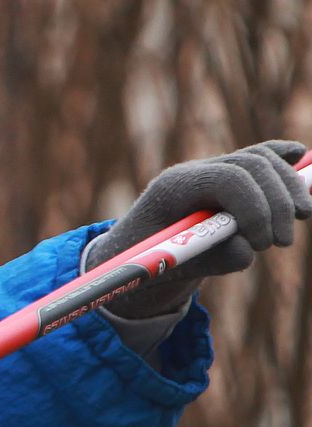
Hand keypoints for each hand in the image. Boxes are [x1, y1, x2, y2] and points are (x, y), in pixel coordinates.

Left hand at [87, 140, 311, 317]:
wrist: (133, 254)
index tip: (262, 245)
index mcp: (173, 187)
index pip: (228, 178)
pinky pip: (258, 157)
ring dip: (288, 188)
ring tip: (299, 218)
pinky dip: (282, 159)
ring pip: (261, 160)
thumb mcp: (174, 269)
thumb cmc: (147, 263)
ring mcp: (211, 170)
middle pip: (252, 165)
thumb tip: (248, 249)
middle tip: (282, 242)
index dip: (255, 208)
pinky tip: (303, 158)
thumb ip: (212, 259)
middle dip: (277, 202)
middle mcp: (194, 171)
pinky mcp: (226, 178)